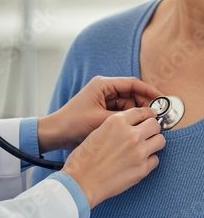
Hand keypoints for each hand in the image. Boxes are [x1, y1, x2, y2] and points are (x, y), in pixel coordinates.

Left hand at [38, 76, 162, 152]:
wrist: (56, 133)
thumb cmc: (74, 123)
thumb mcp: (102, 120)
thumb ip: (125, 117)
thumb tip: (145, 118)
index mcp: (103, 85)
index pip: (132, 83)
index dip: (148, 91)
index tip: (161, 99)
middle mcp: (104, 88)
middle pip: (131, 93)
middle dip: (143, 104)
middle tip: (155, 117)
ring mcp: (103, 98)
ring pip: (127, 103)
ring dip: (135, 113)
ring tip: (144, 125)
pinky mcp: (101, 108)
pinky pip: (120, 111)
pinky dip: (127, 117)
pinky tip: (132, 127)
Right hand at [62, 107, 165, 207]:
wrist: (81, 180)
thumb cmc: (85, 156)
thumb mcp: (99, 130)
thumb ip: (118, 125)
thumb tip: (133, 125)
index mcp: (117, 121)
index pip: (142, 111)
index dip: (145, 115)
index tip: (147, 118)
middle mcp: (131, 134)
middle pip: (155, 124)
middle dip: (152, 128)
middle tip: (146, 133)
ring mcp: (139, 152)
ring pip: (160, 140)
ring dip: (154, 142)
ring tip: (145, 147)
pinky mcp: (142, 169)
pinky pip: (155, 160)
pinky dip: (149, 160)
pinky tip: (138, 162)